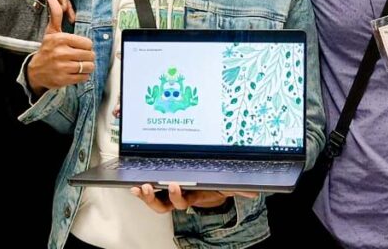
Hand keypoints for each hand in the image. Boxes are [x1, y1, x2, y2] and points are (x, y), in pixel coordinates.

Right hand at [26, 0, 95, 95]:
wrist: (35, 72)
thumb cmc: (47, 50)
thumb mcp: (51, 32)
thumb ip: (56, 15)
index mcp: (61, 39)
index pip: (87, 43)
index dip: (86, 46)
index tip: (79, 47)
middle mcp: (61, 53)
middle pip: (90, 55)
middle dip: (87, 56)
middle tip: (80, 56)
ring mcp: (62, 67)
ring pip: (88, 66)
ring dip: (87, 67)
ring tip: (80, 64)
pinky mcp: (64, 79)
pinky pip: (84, 77)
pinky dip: (83, 76)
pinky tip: (76, 72)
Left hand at [130, 182, 256, 212]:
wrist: (214, 183)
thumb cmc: (218, 183)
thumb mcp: (228, 185)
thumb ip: (239, 188)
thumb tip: (254, 192)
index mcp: (193, 196)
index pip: (183, 200)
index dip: (176, 196)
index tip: (174, 184)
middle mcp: (179, 197)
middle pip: (162, 204)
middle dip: (153, 198)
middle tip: (149, 186)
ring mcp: (169, 193)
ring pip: (154, 200)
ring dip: (144, 195)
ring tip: (139, 187)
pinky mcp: (164, 185)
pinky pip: (151, 190)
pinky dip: (141, 189)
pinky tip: (134, 183)